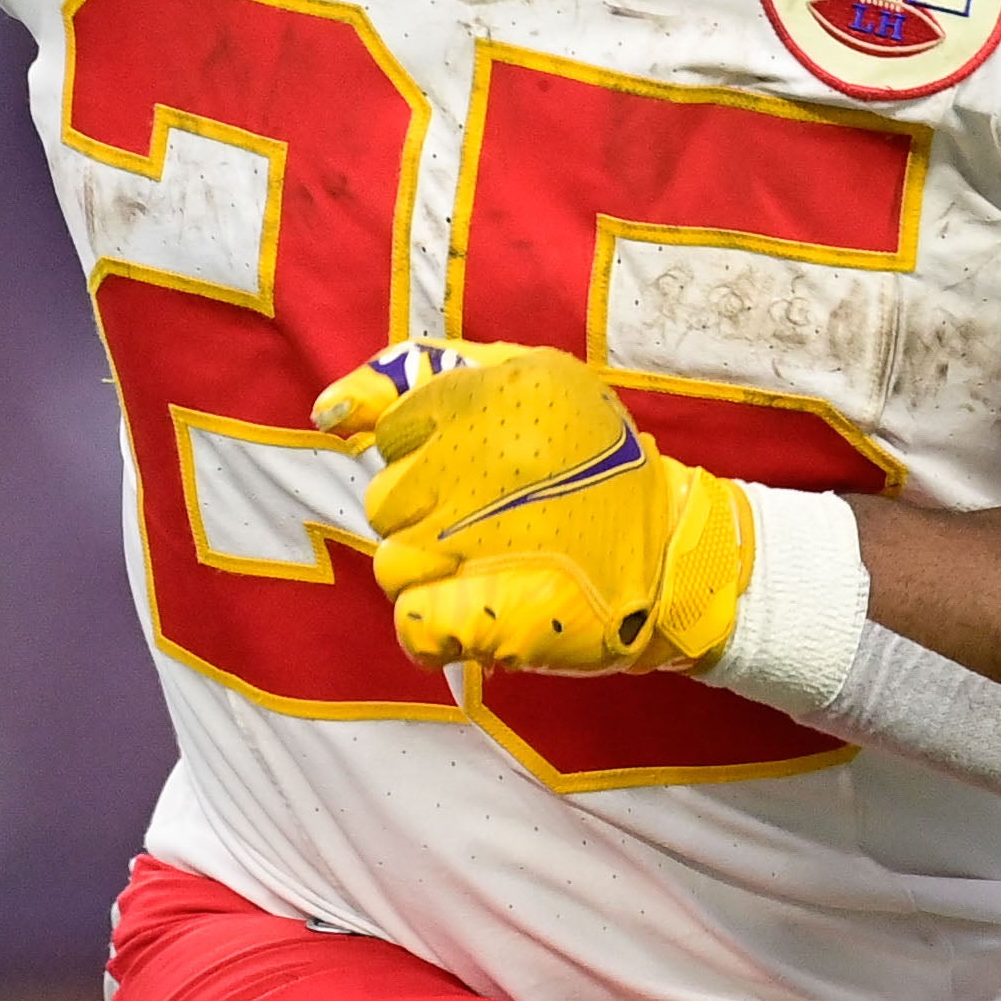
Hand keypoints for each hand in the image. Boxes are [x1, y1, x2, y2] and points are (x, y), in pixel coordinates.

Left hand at [311, 340, 753, 676]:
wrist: (671, 555)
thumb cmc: (595, 465)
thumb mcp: (528, 379)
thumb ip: (419, 375)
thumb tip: (328, 410)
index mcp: (480, 399)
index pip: (393, 431)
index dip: (430, 455)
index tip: (481, 470)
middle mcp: (464, 467)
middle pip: (384, 501)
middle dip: (426, 514)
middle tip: (491, 522)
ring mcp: (464, 546)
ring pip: (392, 564)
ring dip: (435, 572)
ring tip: (495, 567)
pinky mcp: (476, 616)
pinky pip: (409, 622)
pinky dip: (438, 625)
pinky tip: (481, 610)